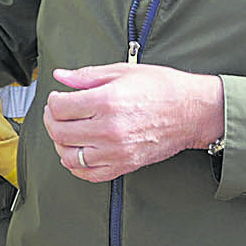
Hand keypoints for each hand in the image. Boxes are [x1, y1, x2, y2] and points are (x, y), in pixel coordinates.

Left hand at [41, 63, 223, 181]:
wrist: (193, 111)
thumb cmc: (163, 89)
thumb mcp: (123, 72)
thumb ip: (87, 76)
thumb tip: (61, 76)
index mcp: (106, 102)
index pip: (60, 107)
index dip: (53, 100)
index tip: (58, 97)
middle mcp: (108, 129)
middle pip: (60, 131)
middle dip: (52, 120)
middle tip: (57, 113)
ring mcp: (115, 151)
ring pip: (69, 156)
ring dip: (61, 144)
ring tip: (66, 132)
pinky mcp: (124, 165)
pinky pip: (89, 174)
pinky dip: (76, 166)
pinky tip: (78, 152)